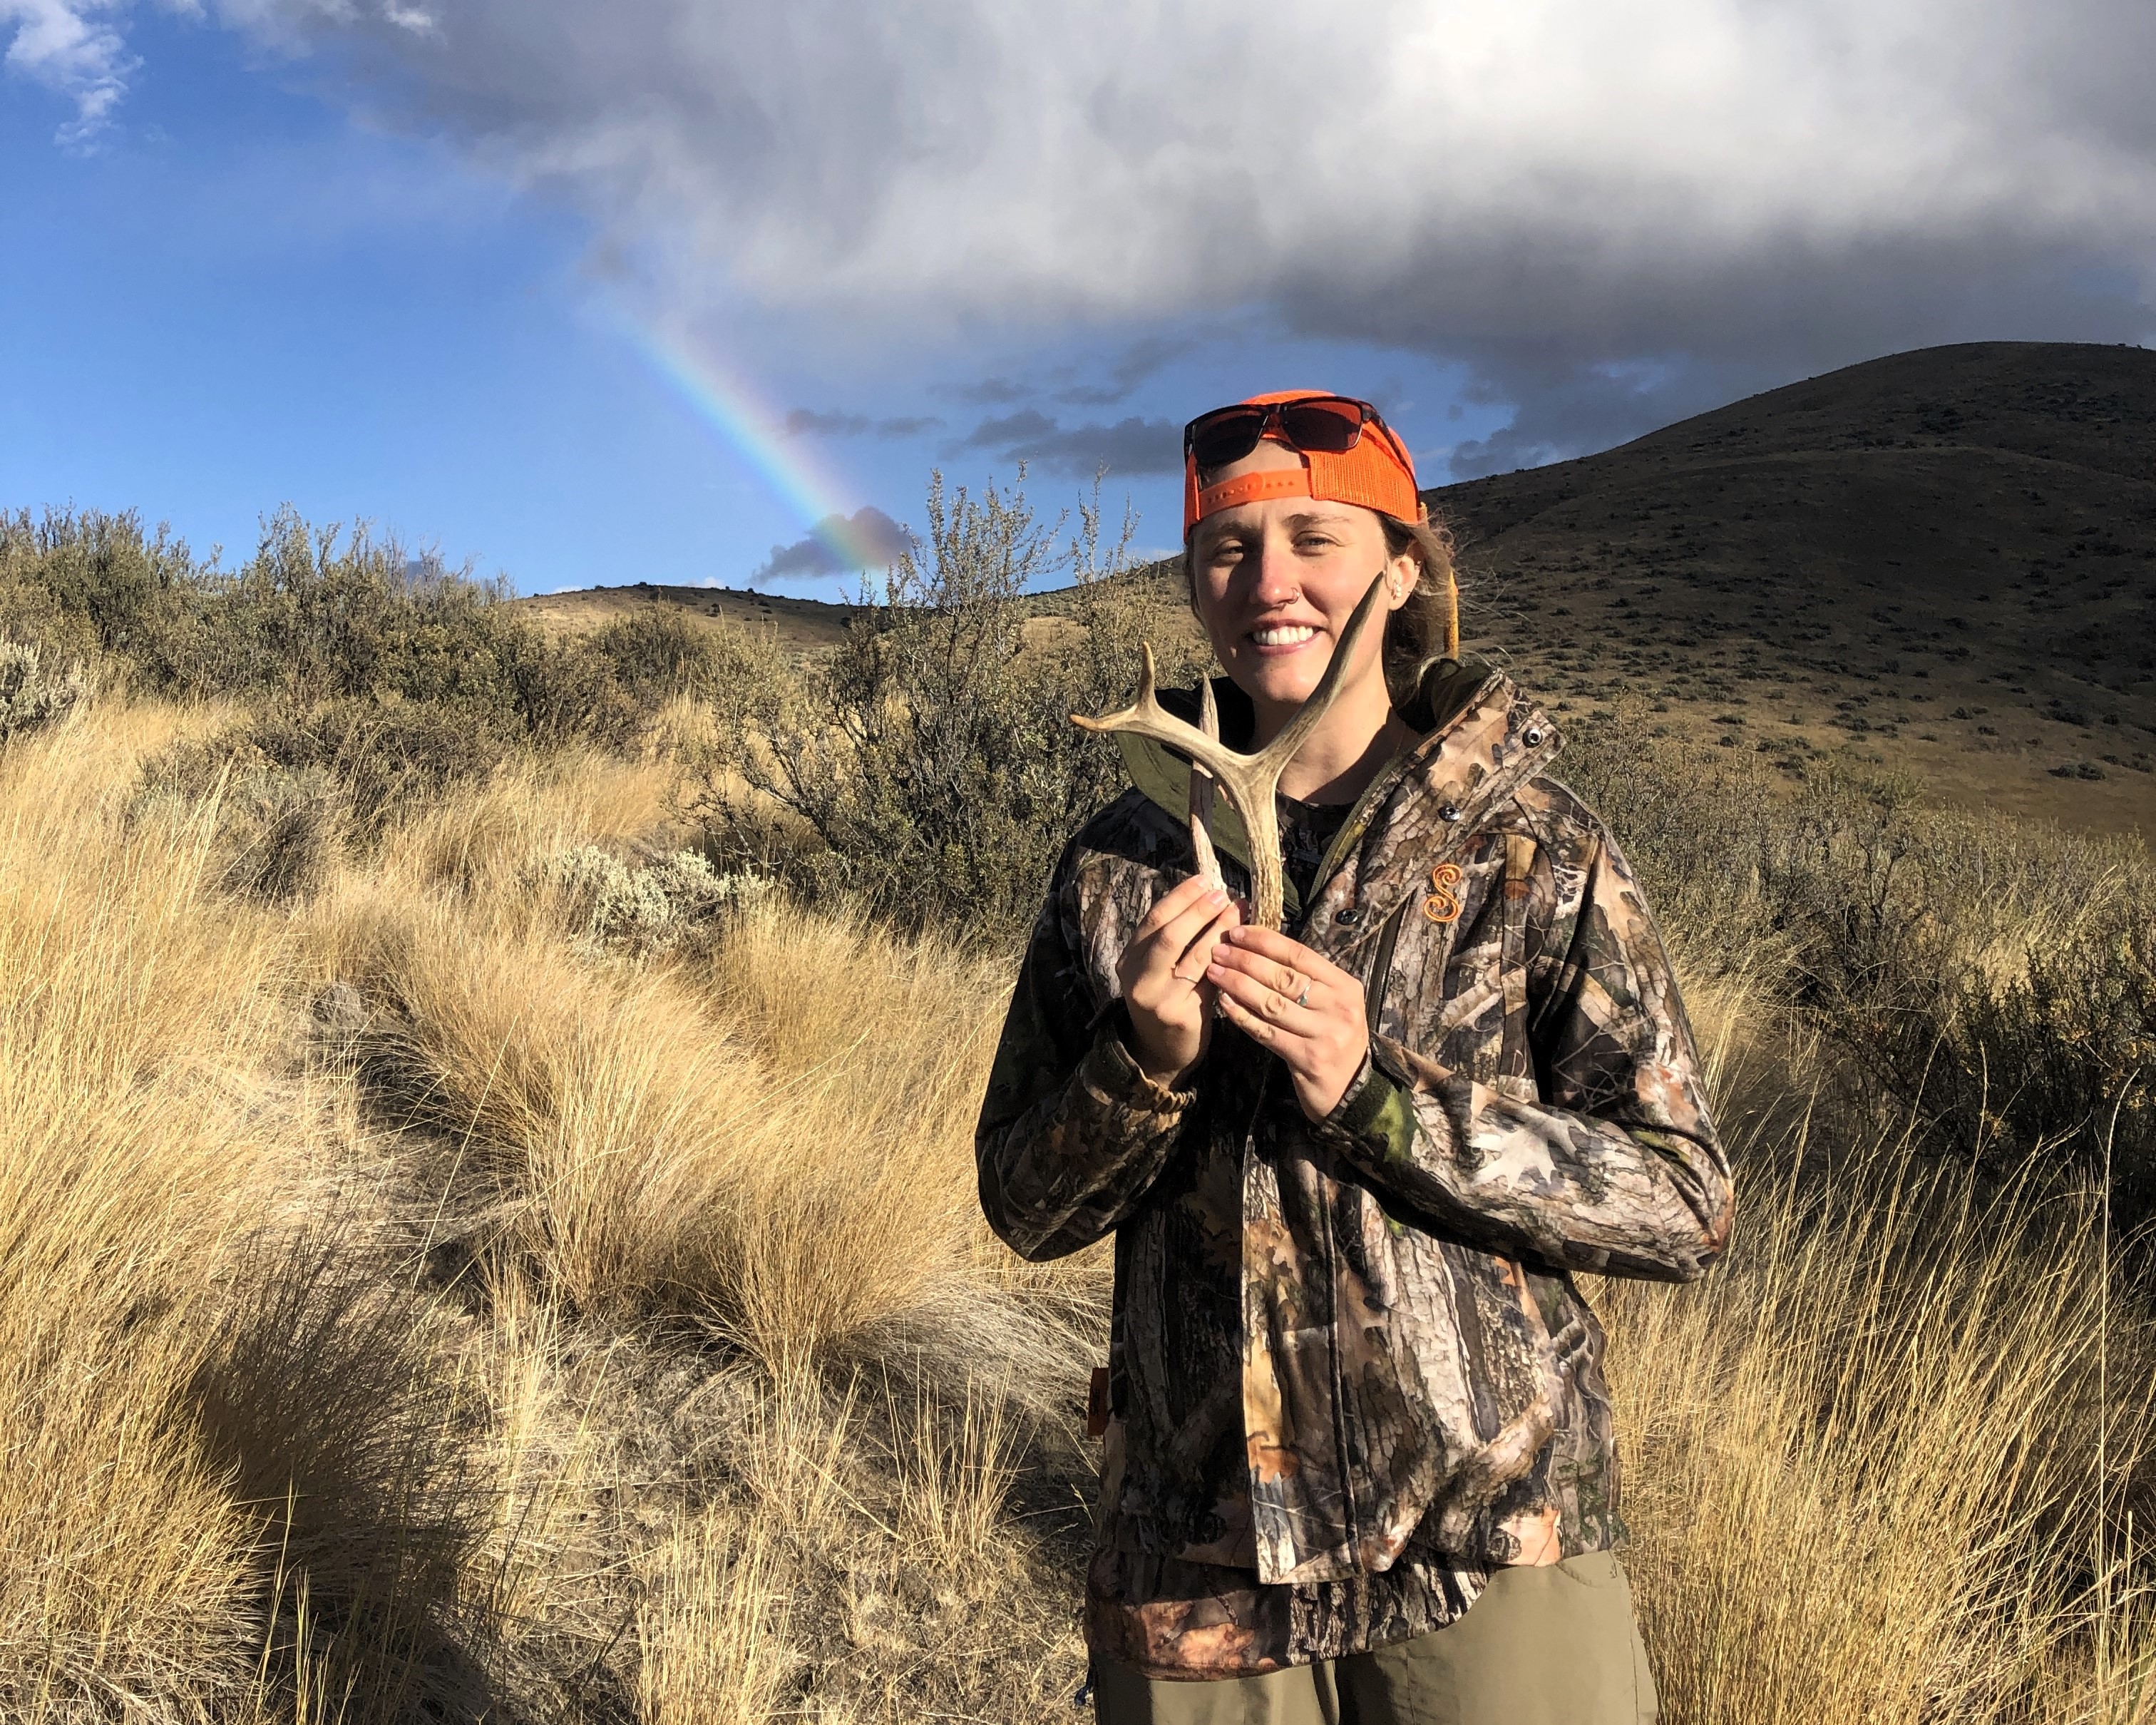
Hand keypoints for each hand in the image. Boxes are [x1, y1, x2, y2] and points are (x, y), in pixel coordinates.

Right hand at [1116, 875, 1243, 1086]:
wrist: (1160, 1051)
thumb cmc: (1165, 1000)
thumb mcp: (1157, 969)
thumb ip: (1175, 939)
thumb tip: (1210, 897)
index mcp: (1129, 960)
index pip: (1153, 920)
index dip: (1180, 897)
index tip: (1204, 880)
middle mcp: (1137, 978)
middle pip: (1169, 936)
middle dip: (1199, 911)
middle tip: (1224, 895)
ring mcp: (1158, 1000)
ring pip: (1194, 958)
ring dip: (1219, 932)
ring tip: (1239, 914)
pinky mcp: (1180, 1016)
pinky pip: (1210, 983)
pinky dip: (1227, 962)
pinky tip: (1242, 949)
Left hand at [1206, 925, 1369, 1120]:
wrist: (1351, 1092)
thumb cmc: (1333, 1040)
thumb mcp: (1332, 1005)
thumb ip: (1306, 980)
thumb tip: (1261, 946)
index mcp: (1345, 986)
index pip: (1300, 955)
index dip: (1265, 941)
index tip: (1237, 931)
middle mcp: (1339, 1007)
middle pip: (1284, 976)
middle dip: (1246, 960)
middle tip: (1218, 950)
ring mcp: (1326, 1033)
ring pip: (1272, 1002)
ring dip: (1238, 985)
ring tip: (1214, 972)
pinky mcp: (1308, 1058)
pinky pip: (1267, 1031)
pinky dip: (1242, 1016)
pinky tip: (1224, 1003)